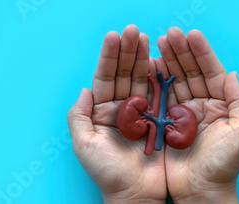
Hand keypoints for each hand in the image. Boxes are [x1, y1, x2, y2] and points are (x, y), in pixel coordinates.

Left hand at [67, 25, 166, 202]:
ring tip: (147, 38)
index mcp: (101, 112)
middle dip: (128, 52)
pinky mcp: (159, 119)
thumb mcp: (84, 144)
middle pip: (124, 74)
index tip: (114, 36)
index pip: (105, 78)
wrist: (135, 193)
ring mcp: (141, 112)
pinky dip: (159, 77)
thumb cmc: (107, 173)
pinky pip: (158, 94)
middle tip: (133, 30)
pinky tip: (159, 59)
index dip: (109, 57)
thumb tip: (84, 90)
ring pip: (141, 79)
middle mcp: (120, 108)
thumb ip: (79, 116)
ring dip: (143, 58)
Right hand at [156, 27, 238, 202]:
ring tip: (156, 43)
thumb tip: (232, 74)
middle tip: (168, 34)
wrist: (200, 190)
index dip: (201, 53)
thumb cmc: (224, 164)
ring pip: (172, 80)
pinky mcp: (163, 121)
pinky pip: (158, 97)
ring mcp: (179, 112)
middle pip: (189, 72)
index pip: (210, 72)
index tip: (190, 35)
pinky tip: (148, 66)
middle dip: (179, 52)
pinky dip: (153, 81)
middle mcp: (199, 104)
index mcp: (219, 104)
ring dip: (165, 61)